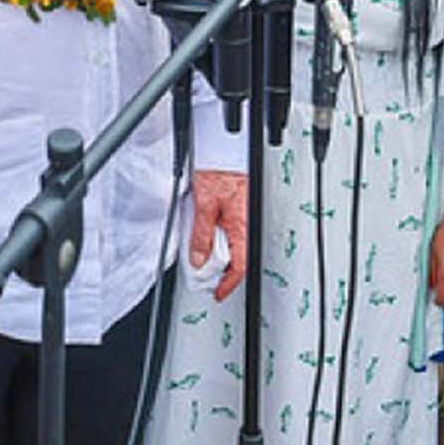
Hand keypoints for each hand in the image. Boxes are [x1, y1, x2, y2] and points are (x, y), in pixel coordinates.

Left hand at [189, 170, 249, 301]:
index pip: (239, 266)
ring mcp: (242, 217)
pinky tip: (205, 235)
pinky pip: (229, 232)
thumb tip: (198, 259)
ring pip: (232, 245)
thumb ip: (201, 235)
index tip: (218, 293)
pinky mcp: (236, 209)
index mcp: (241, 227)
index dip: (228, 284)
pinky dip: (218, 240)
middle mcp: (245, 224)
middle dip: (220, 271)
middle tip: (204, 277)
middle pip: (236, 258)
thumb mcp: (204, 206)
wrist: (225, 151)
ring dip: (218, 255)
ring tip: (200, 256)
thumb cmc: (219, 172)